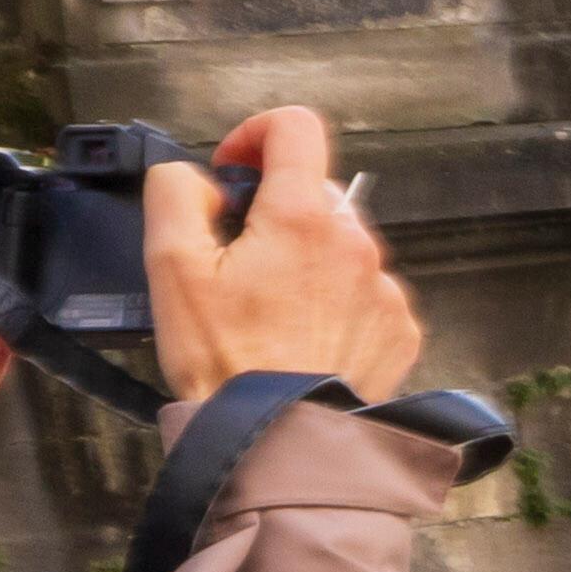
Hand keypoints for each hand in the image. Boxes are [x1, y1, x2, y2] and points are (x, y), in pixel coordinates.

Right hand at [143, 104, 428, 409]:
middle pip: (315, 193)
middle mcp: (356, 243)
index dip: (256, 135)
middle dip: (274, 212)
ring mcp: (384, 289)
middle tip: (236, 262)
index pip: (296, 127)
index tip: (233, 170)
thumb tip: (199, 179)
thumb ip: (177, 194)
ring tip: (269, 313)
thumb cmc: (227, 365)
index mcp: (302, 217)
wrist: (278, 444)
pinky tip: (304, 339)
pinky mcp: (399, 330)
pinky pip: (366, 293)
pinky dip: (335, 303)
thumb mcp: (172, 267)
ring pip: (341, 245)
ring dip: (305, 260)